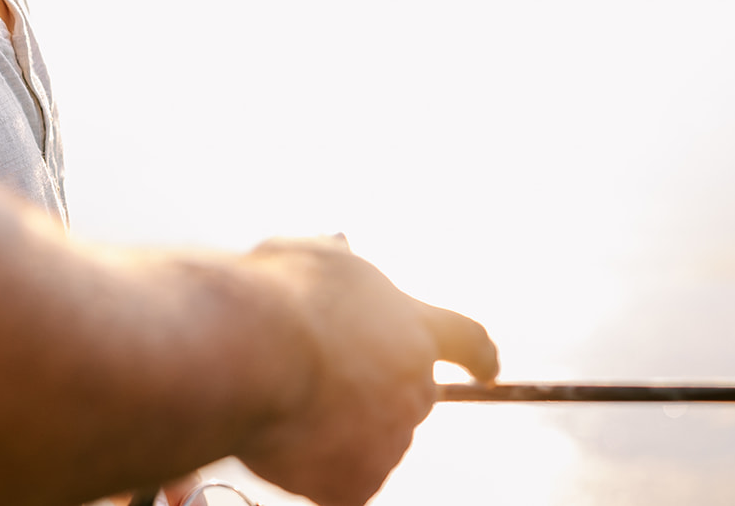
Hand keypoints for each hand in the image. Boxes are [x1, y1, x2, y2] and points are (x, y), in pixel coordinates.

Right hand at [235, 237, 497, 505]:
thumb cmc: (274, 295)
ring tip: (284, 397)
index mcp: (411, 325)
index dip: (477, 355)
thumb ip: (339, 263)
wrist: (246, 349)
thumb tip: (339, 252)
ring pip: (366, 439)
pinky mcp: (358, 482)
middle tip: (314, 376)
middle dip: (369, 391)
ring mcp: (390, 439)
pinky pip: (338, 481)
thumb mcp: (313, 257)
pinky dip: (312, 467)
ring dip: (335, 427)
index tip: (488, 368)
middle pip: (403, 396)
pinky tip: (281, 436)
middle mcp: (414, 385)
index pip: (465, 340)